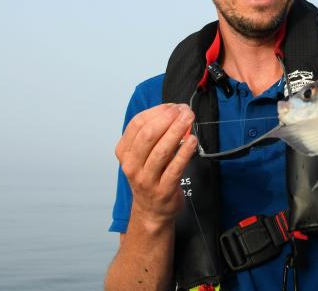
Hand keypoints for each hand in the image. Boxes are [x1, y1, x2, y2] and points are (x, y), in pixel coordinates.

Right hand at [114, 103, 196, 227]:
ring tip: (189, 120)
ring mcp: (146, 179)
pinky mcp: (163, 190)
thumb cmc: (150, 177)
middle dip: (168, 118)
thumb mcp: (142, 156)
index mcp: (124, 153)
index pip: (137, 124)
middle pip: (148, 135)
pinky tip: (193, 141)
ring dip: (177, 131)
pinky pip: (175, 167)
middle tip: (184, 111)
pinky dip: (185, 152)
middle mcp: (132, 166)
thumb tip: (174, 112)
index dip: (156, 111)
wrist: (151, 212)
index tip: (173, 106)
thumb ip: (154, 135)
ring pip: (161, 150)